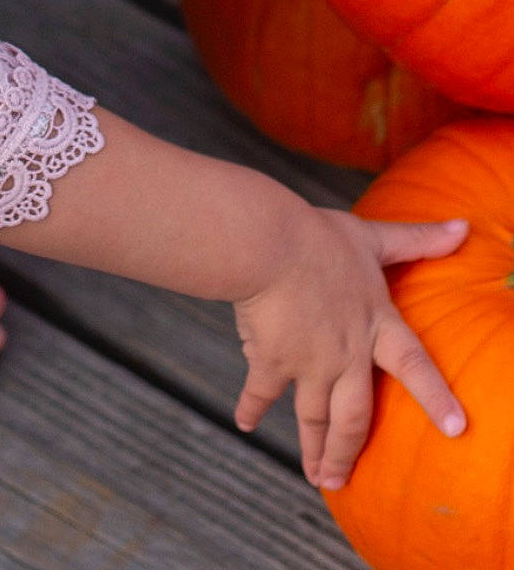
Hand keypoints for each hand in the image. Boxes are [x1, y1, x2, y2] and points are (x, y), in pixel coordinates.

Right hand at [233, 209, 467, 490]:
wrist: (269, 246)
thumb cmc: (319, 237)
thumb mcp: (372, 238)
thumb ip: (417, 238)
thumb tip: (465, 226)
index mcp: (375, 325)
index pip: (415, 367)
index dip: (437, 398)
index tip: (458, 430)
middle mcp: (347, 355)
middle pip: (354, 418)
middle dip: (349, 452)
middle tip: (342, 483)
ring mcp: (310, 365)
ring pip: (315, 419)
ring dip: (315, 451)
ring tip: (316, 477)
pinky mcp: (272, 362)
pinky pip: (262, 393)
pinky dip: (251, 409)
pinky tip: (245, 424)